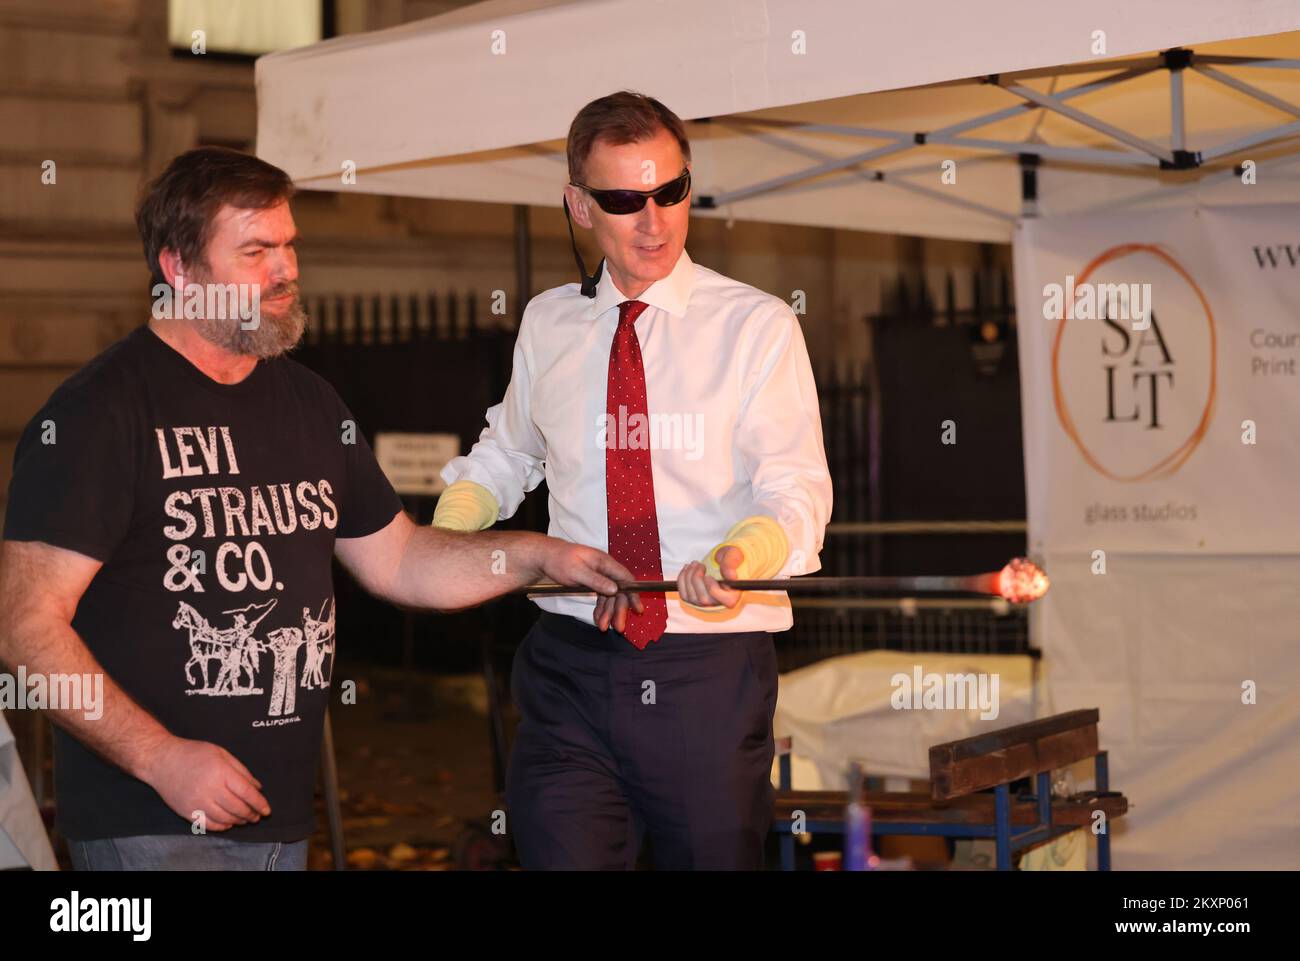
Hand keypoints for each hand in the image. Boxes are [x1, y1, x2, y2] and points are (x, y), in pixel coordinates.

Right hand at [144, 736, 270, 831]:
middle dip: (251, 814)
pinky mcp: (187, 812)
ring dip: (238, 821)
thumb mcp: (222, 753)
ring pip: (225, 819)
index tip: (267, 810)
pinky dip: (221, 826)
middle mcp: (210, 789)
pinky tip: (228, 823)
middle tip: (257, 816)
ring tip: (245, 819)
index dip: (259, 803)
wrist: (162, 761)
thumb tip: (257, 788)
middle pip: (237, 808)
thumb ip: (242, 771)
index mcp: (221, 772)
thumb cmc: (194, 753)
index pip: (246, 793)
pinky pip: (208, 825)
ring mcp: (197, 802)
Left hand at [538, 541, 642, 631]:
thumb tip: (615, 589)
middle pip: (619, 591)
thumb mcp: (576, 571)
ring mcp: (600, 577)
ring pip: (610, 597)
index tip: (637, 608)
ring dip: (609, 613)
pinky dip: (600, 610)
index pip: (625, 578)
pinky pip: (601, 598)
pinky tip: (598, 620)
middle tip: (619, 627)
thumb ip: (596, 580)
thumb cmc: (560, 560)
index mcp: (604, 562)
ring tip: (604, 628)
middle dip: (619, 610)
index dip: (633, 594)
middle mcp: (605, 569)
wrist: (546, 557)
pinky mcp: (594, 583)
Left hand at [677, 545, 743, 609]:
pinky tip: (688, 568)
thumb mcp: (733, 554)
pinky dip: (682, 578)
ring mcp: (704, 603)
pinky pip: (683, 593)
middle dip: (697, 579)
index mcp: (732, 596)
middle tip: (700, 564)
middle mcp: (718, 603)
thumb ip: (731, 563)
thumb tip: (730, 576)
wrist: (720, 560)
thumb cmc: (728, 559)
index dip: (712, 588)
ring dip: (688, 576)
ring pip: (691, 597)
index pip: (723, 601)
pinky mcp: (693, 599)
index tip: (708, 576)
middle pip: (703, 599)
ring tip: (694, 563)